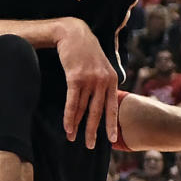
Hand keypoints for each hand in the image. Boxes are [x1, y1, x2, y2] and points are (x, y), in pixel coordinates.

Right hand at [54, 18, 118, 147]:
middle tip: (91, 145)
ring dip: (77, 126)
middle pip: (98, 112)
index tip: (112, 139)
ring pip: (83, 109)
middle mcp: (103, 81)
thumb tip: (107, 98)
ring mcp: (90, 80)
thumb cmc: (86, 51)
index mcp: (112, 80)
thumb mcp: (102, 65)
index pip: (113, 107)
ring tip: (72, 138)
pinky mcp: (76, 78)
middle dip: (93, 130)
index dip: (111, 124)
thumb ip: (106, 81)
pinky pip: (72, 102)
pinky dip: (69, 116)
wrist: (73, 34)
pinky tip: (67, 127)